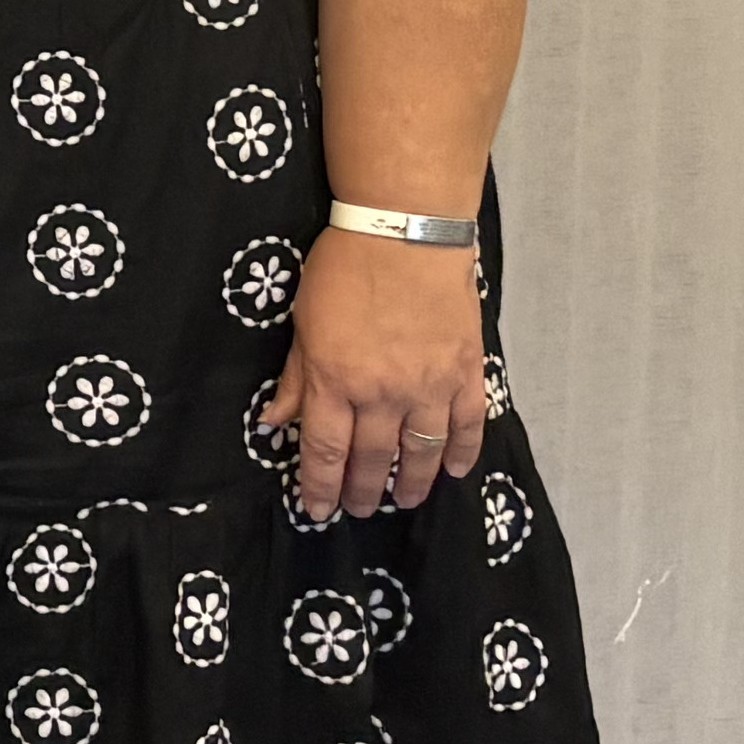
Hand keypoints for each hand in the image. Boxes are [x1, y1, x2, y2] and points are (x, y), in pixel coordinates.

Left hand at [264, 225, 496, 520]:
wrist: (405, 232)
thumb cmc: (344, 271)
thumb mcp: (303, 322)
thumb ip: (296, 378)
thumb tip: (275, 422)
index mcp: (337, 381)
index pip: (325, 451)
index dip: (319, 487)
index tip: (317, 510)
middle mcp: (385, 393)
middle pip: (372, 459)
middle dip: (361, 491)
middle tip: (358, 509)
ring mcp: (431, 386)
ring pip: (422, 453)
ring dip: (411, 483)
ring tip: (402, 500)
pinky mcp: (467, 373)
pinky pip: (468, 425)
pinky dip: (462, 453)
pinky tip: (454, 471)